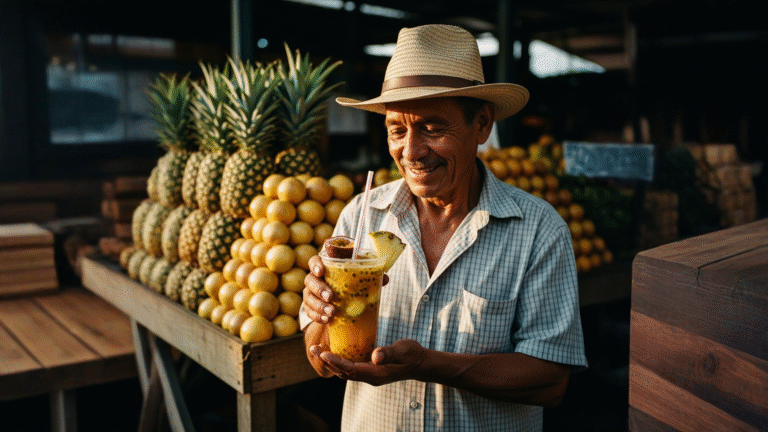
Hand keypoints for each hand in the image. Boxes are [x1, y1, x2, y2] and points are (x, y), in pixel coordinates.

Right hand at [302, 254, 388, 324]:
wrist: (341, 302)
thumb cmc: (349, 285)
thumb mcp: (359, 279)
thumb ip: (370, 276)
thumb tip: (385, 278)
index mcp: (324, 267)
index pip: (314, 261)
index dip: (315, 265)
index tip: (321, 271)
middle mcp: (314, 279)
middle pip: (310, 280)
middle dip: (319, 289)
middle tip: (331, 297)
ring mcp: (310, 294)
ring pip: (308, 298)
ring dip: (319, 306)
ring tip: (332, 313)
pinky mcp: (310, 308)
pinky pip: (309, 312)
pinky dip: (317, 317)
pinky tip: (327, 320)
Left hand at [308, 339, 425, 385]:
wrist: (421, 363)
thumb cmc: (413, 354)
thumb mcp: (403, 350)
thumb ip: (389, 353)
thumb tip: (375, 356)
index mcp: (376, 373)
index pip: (351, 369)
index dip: (336, 361)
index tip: (323, 353)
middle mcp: (371, 377)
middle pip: (343, 372)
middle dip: (327, 361)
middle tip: (313, 349)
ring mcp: (370, 375)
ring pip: (345, 371)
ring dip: (331, 362)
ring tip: (318, 350)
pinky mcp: (371, 370)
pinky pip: (351, 368)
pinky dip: (340, 361)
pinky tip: (334, 351)